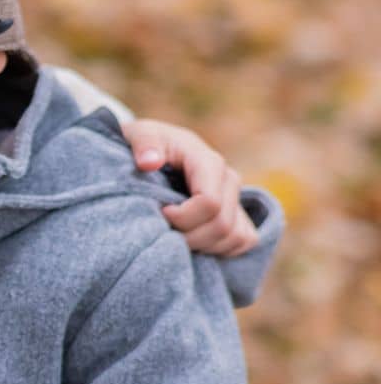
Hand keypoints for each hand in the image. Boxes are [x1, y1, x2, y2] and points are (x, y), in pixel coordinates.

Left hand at [122, 118, 258, 255]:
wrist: (155, 149)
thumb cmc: (146, 144)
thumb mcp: (138, 134)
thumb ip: (144, 143)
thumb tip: (149, 163)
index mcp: (208, 161)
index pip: (209, 203)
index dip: (182, 218)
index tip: (160, 213)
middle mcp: (228, 179)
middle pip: (221, 225)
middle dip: (189, 237)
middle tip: (164, 231)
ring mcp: (236, 197)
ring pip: (235, 237)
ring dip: (204, 246)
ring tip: (176, 237)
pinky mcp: (238, 213)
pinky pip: (245, 240)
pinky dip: (222, 249)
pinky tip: (196, 244)